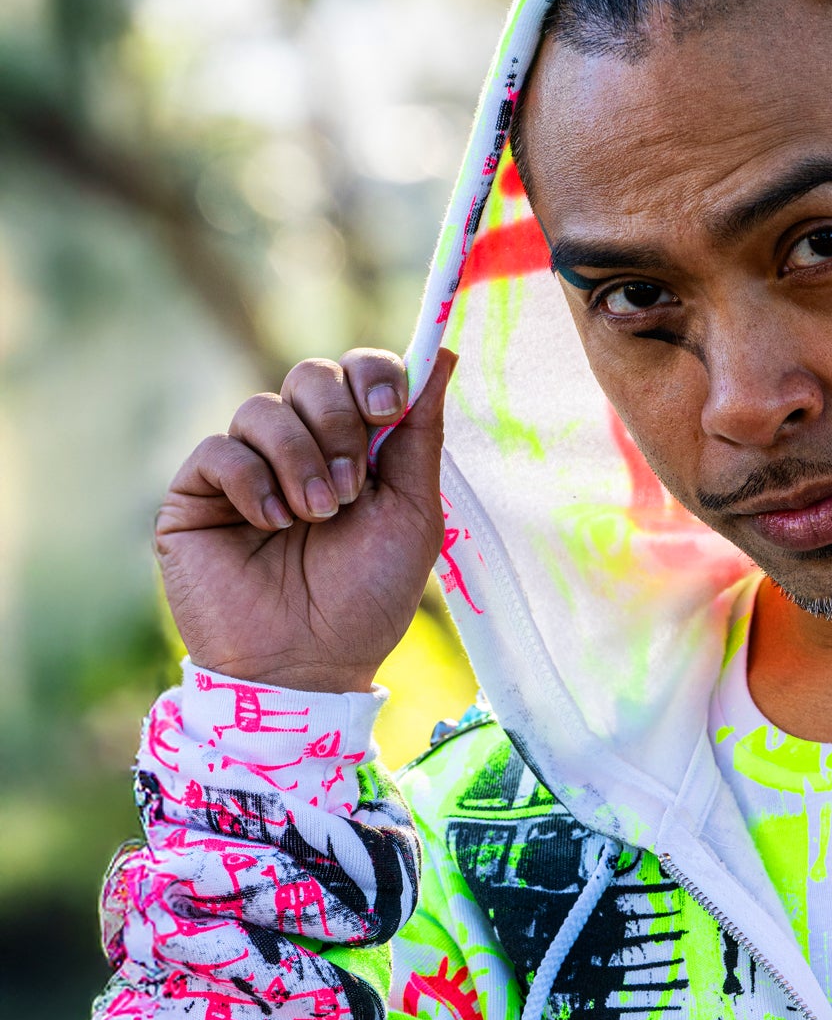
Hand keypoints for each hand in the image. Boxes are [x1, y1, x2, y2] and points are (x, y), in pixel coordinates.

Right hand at [154, 346, 454, 694]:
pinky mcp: (197, 492)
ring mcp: (245, 468)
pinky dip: (253, 483)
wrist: (307, 666)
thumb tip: (446, 354)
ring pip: (264, 409)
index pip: (358, 373)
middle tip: (349, 489)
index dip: (374, 373)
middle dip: (338, 424)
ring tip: (315, 517)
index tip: (390, 407)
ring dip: (301, 460)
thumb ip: (422, 437)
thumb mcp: (413, 517)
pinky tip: (271, 525)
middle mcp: (299, 449)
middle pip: (311, 376)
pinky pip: (221, 450)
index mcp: (354, 450)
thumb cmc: (366, 601)